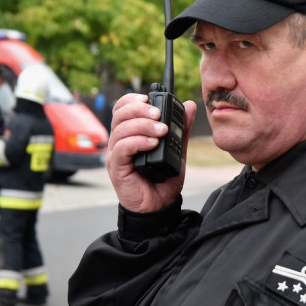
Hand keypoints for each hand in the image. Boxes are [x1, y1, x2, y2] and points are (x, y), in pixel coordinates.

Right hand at [106, 93, 197, 212]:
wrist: (159, 206)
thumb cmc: (164, 179)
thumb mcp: (177, 149)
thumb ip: (181, 128)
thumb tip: (189, 105)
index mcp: (130, 133)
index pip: (122, 108)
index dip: (132, 100)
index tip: (149, 98)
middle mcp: (120, 141)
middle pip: (120, 114)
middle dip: (139, 109)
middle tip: (159, 114)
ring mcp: (116, 154)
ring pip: (121, 129)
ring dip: (142, 125)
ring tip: (161, 131)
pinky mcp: (117, 167)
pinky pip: (121, 148)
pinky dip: (137, 142)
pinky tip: (152, 143)